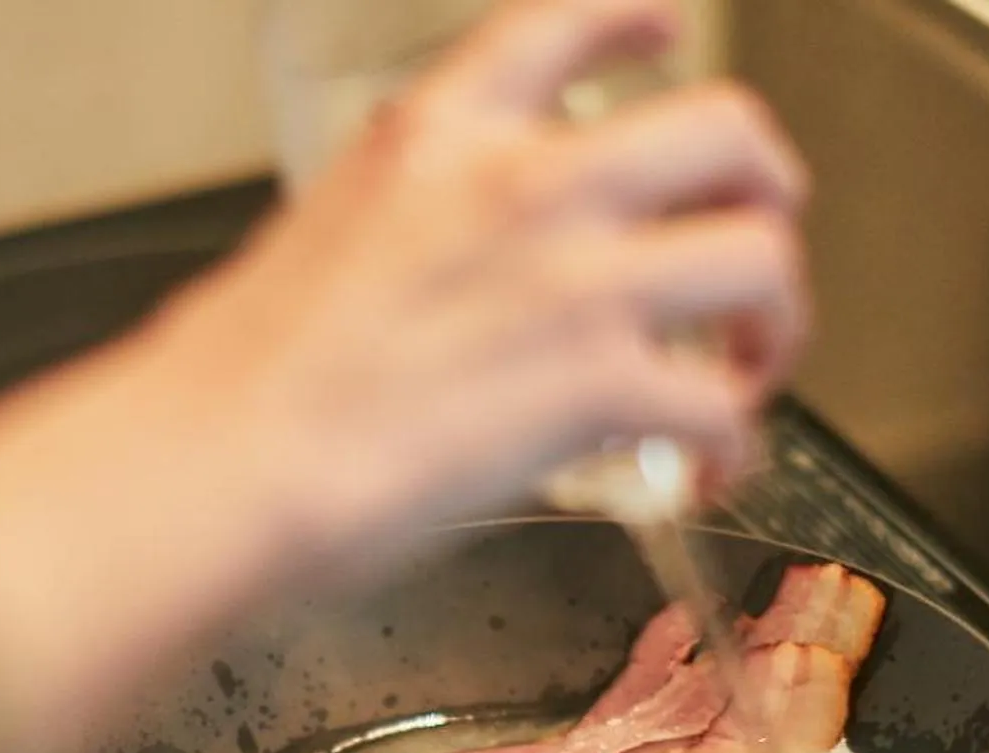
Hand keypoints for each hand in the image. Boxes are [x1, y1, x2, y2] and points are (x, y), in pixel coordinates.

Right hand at [0, 0, 809, 752]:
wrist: (214, 464)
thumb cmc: (234, 387)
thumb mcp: (320, 238)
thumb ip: (412, 228)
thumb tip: (441, 280)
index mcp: (438, 134)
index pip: (572, 21)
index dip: (645, 22)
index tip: (668, 35)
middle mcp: (523, 183)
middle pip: (724, 129)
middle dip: (766, 191)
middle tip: (754, 242)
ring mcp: (572, 278)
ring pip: (758, 258)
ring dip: (774, 322)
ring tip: (747, 371)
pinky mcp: (596, 385)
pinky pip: (721, 406)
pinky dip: (733, 446)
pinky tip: (709, 471)